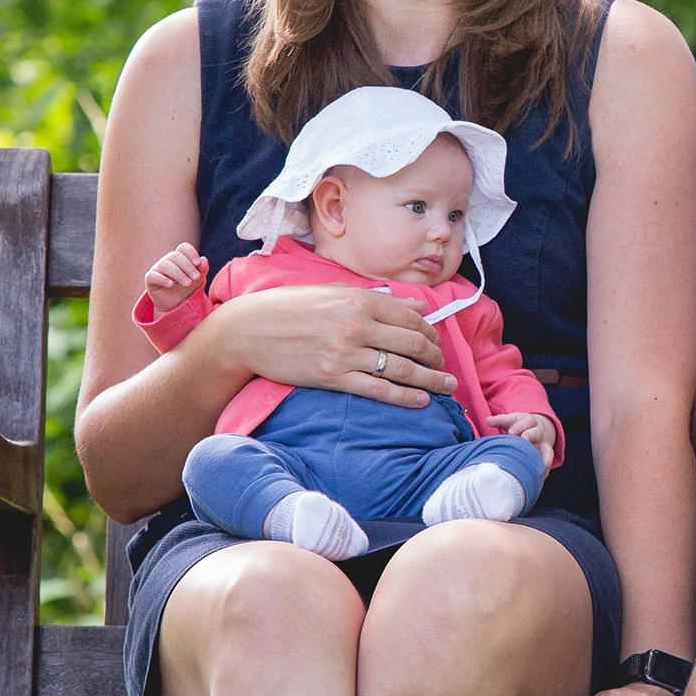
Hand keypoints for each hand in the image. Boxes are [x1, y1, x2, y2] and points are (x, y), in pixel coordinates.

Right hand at [143, 243, 207, 313]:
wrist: (176, 304)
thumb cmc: (187, 288)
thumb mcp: (197, 280)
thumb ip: (202, 270)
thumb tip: (203, 259)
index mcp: (180, 257)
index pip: (183, 248)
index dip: (191, 253)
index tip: (198, 263)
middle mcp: (168, 260)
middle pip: (176, 256)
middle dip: (188, 267)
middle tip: (196, 277)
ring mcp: (157, 268)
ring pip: (165, 265)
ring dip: (178, 274)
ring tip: (188, 283)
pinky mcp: (150, 279)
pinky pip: (153, 276)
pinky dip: (163, 279)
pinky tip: (171, 284)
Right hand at [207, 283, 454, 408]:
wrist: (249, 331)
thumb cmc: (292, 308)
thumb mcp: (336, 292)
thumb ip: (379, 299)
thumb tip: (419, 305)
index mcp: (360, 300)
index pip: (411, 319)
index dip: (431, 333)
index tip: (437, 343)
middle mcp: (357, 326)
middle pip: (414, 344)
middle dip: (436, 357)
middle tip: (445, 366)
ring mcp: (345, 353)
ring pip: (402, 369)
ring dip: (431, 380)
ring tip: (447, 387)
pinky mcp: (333, 378)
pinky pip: (379, 390)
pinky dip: (406, 398)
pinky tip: (422, 402)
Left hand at [485, 410, 556, 465]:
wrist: (536, 429)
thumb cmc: (518, 425)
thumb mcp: (510, 420)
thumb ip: (499, 420)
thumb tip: (487, 420)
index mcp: (529, 421)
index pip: (527, 422)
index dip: (519, 427)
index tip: (511, 432)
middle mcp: (538, 432)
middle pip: (536, 433)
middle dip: (530, 435)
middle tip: (524, 439)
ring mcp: (543, 444)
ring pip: (545, 448)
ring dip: (539, 454)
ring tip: (532, 462)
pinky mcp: (545, 455)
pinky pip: (547, 462)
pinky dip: (543, 468)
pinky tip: (537, 476)